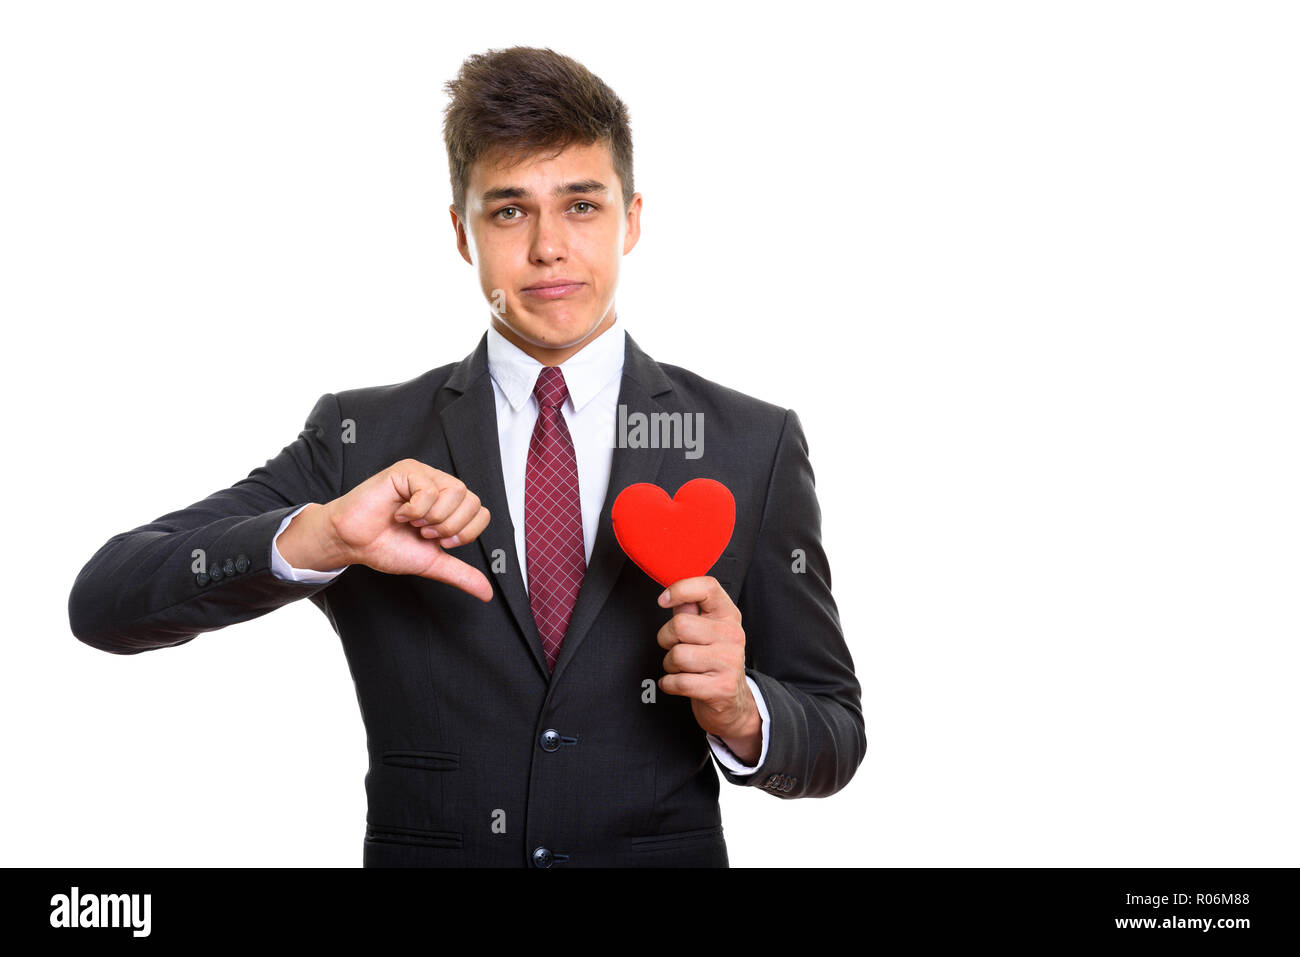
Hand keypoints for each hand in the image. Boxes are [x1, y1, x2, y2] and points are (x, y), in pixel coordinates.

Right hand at [283, 459, 492, 601]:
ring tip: (412, 522)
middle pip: (472, 501)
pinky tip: (399, 513)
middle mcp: (441, 485)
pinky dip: (415, 510)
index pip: (481, 512)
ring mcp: (424, 475)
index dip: (463, 533)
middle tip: (423, 532)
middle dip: (448, 527)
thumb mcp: (432, 563)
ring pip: (455, 492)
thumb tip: (487, 593)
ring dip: (432, 518)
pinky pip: (429, 489)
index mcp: (450, 504)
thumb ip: (461, 574)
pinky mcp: (406, 470)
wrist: (354, 543)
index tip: (438, 541)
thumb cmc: (387, 546)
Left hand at [656, 576, 761, 763]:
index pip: (707, 587)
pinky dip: (669, 684)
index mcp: (728, 615)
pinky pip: (679, 682)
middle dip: (666, 639)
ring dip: (670, 665)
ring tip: (682, 668)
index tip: (663, 600)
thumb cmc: (713, 661)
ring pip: (677, 655)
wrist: (733, 702)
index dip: (680, 589)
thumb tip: (673, 596)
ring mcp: (729, 662)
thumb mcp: (707, 630)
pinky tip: (678, 683)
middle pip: (680, 625)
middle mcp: (732, 635)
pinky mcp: (721, 688)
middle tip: (675, 647)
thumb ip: (690, 611)